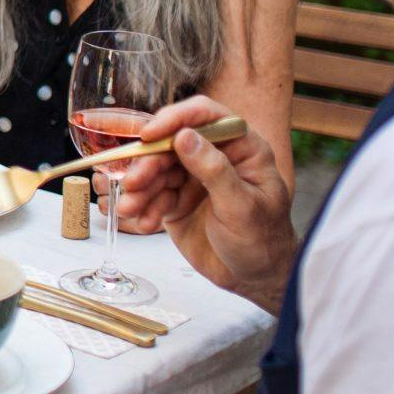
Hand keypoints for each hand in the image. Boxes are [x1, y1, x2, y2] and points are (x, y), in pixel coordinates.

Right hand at [117, 95, 294, 310]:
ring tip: (130, 209)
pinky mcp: (176, 198)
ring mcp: (193, 177)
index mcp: (241, 147)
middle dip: (148, 163)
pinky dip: (144, 207)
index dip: (176, 118)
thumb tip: (185, 136)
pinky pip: (152, 194)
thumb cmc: (263, 241)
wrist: (255, 278)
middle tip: (133, 184)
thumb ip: (214, 171)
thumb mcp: (242, 207)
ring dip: (139, 188)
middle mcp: (214, 155)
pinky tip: (143, 223)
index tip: (150, 135)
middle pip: (171, 143)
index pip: (206, 115)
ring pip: (155, 169)